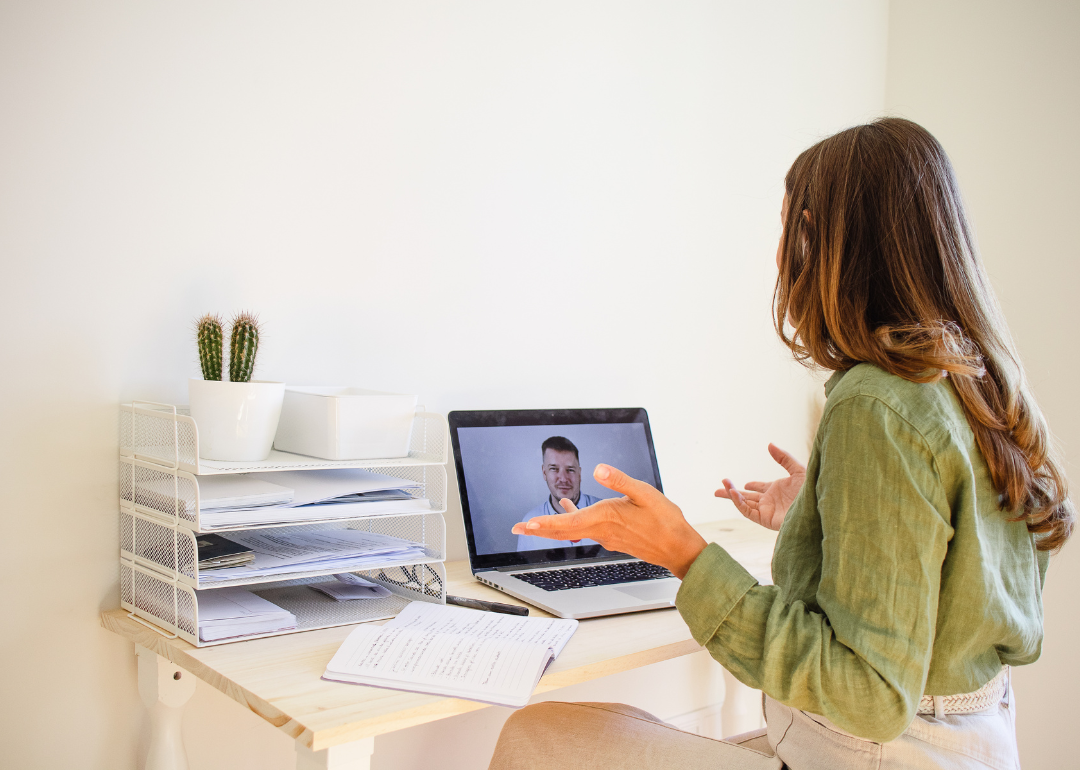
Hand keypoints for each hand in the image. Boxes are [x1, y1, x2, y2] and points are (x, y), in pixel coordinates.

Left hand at [511, 464, 707, 578]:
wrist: (679, 548)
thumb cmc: (666, 521)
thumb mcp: (645, 493)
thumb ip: (620, 480)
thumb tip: (598, 469)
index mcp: (606, 518)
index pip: (568, 522)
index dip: (545, 523)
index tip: (526, 525)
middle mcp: (602, 530)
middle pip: (564, 531)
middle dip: (539, 529)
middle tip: (518, 528)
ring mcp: (607, 537)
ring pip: (574, 532)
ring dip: (553, 526)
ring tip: (535, 523)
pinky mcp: (613, 538)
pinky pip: (586, 530)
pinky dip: (573, 521)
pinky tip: (571, 508)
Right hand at [715, 443, 805, 530]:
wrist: (818, 507)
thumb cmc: (813, 491)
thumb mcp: (799, 470)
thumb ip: (783, 458)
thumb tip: (769, 444)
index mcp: (778, 491)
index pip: (760, 489)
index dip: (752, 486)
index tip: (746, 483)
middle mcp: (770, 502)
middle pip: (747, 497)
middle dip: (732, 493)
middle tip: (718, 489)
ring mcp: (767, 511)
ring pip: (744, 503)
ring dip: (732, 495)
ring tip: (722, 486)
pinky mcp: (766, 519)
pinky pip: (748, 512)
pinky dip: (739, 503)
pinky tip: (733, 492)